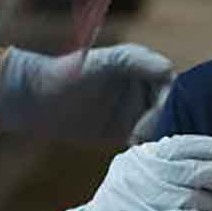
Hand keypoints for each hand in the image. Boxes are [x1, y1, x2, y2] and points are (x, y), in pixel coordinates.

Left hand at [0, 44, 174, 144]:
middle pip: (171, 108)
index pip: (172, 84)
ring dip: (158, 136)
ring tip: (137, 141)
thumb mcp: (105, 62)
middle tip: (142, 132)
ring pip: (162, 127)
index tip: (156, 111)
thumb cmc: (69, 73)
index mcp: (143, 67)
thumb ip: (137, 60)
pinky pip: (146, 142)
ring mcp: (136, 112)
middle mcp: (144, 89)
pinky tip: (134, 150)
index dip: (170, 98)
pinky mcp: (125, 133)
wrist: (39, 100)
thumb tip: (169, 70)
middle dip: (164, 121)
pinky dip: (147, 148)